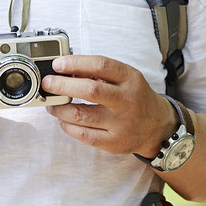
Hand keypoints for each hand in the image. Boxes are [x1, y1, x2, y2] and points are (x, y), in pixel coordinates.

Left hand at [42, 55, 175, 156]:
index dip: (76, 63)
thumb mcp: (126, 78)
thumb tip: (67, 69)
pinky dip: (67, 126)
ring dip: (60, 108)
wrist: (158, 127)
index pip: (101, 65)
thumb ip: (100, 73)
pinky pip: (84, 135)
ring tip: (51, 104)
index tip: (58, 64)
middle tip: (48, 83)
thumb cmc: (135, 97)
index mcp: (130, 79)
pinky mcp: (114, 142)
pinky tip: (63, 120)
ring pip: (82, 115)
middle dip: (62, 85)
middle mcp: (127, 100)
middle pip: (90, 90)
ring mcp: (121, 123)